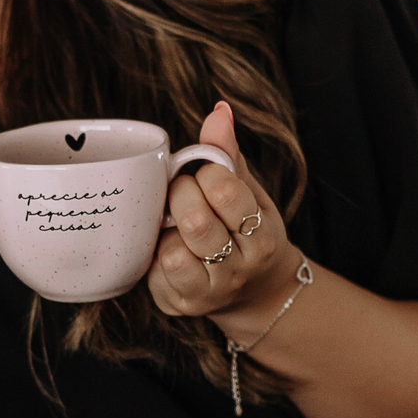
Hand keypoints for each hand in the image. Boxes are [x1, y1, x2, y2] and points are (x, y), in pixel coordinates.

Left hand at [147, 101, 300, 327]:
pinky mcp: (182, 306)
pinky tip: (168, 248)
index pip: (225, 189)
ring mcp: (212, 292)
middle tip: (182, 195)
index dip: (204, 173)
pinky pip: (155, 273)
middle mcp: (241, 267)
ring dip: (167, 231)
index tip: (203, 176)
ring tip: (175, 226)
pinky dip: (156, 255)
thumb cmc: (244, 229)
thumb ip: (228, 154)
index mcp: (262, 234)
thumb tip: (219, 110)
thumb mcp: (247, 191)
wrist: (255, 292)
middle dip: (180, 196)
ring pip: (174, 253)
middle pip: (195, 220)